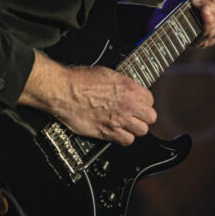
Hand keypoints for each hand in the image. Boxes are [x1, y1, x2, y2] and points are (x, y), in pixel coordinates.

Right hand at [19, 52, 156, 145]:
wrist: (64, 91)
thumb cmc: (79, 81)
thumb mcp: (107, 74)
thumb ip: (122, 84)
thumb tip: (128, 90)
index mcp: (129, 88)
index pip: (150, 100)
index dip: (144, 102)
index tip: (138, 104)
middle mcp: (127, 105)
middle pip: (150, 117)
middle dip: (144, 117)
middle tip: (136, 116)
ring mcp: (118, 120)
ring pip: (142, 131)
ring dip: (136, 128)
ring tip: (127, 125)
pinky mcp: (107, 132)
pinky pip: (127, 140)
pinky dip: (124, 138)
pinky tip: (119, 133)